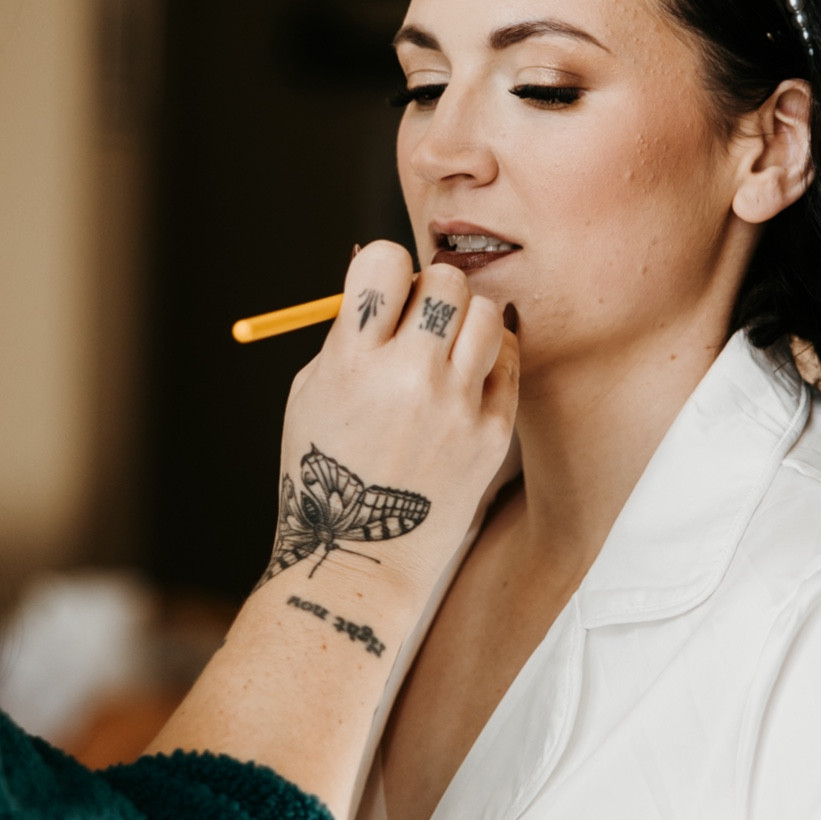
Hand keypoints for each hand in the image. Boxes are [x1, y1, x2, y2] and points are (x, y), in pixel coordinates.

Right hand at [264, 242, 518, 618]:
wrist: (361, 559)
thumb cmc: (327, 473)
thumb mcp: (311, 395)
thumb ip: (349, 334)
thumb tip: (383, 271)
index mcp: (352, 361)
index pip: (384, 260)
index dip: (385, 269)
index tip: (384, 296)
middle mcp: (408, 377)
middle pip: (445, 281)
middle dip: (431, 294)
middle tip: (420, 326)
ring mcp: (456, 407)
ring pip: (486, 314)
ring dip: (465, 322)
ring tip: (447, 354)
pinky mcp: (491, 434)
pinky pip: (508, 361)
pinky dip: (489, 360)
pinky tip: (467, 381)